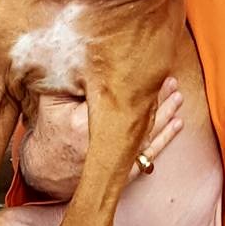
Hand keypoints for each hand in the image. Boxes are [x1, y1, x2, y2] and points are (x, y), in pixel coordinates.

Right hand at [20, 77, 183, 199]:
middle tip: (171, 80)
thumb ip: (64, 80)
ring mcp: (115, 161)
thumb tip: (77, 52)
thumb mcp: (51, 103)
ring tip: (178, 96)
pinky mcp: (123, 173)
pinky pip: (148, 155)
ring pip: (146, 134)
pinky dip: (165, 138)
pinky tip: (177, 124)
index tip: (150, 69)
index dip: (136, 86)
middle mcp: (102, 145)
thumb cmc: (51, 132)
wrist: (46, 172)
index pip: (117, 101)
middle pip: (136, 117)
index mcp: (84, 125)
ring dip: (166, 115)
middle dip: (157, 98)